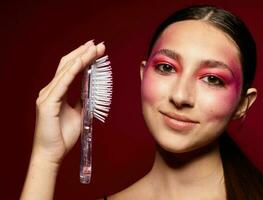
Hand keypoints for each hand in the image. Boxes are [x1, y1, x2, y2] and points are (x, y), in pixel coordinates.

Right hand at [32, 40, 104, 164]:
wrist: (53, 153)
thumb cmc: (63, 135)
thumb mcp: (79, 114)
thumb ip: (82, 101)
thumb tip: (91, 90)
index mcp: (56, 92)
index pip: (69, 69)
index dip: (82, 57)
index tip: (95, 49)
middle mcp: (50, 91)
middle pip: (67, 65)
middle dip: (83, 53)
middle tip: (98, 44)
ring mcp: (46, 96)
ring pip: (65, 71)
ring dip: (81, 58)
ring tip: (94, 49)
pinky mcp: (47, 104)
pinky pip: (62, 84)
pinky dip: (72, 72)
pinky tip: (82, 62)